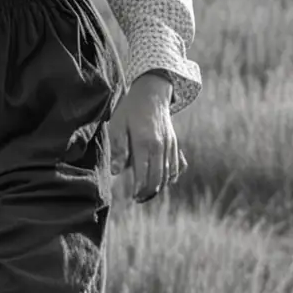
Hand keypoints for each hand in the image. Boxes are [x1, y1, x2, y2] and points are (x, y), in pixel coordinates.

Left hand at [108, 72, 186, 203]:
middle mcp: (160, 147)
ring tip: (147, 194)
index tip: (132, 197)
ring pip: (168, 175)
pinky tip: (163, 182)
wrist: (152, 93)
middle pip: (158, 178)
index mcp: (144, 143)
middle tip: (138, 199)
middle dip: (148, 192)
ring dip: (159, 187)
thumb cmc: (130, 110)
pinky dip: (170, 177)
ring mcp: (170, 146)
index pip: (144, 175)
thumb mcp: (117, 125)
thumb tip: (115, 172)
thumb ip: (118, 149)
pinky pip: (176, 166)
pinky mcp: (174, 144)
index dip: (139, 189)